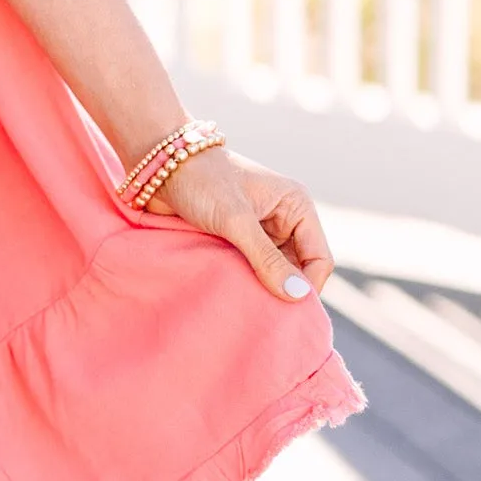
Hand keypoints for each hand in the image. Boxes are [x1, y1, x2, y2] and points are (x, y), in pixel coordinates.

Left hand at [147, 146, 332, 302]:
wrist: (160, 167)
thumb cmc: (201, 182)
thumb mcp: (235, 220)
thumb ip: (266, 258)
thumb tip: (297, 295)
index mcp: (296, 206)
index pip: (319, 257)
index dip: (307, 286)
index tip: (284, 310)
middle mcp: (284, 219)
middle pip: (298, 268)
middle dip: (284, 290)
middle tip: (264, 313)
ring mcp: (261, 231)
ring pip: (275, 272)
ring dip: (263, 288)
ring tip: (246, 304)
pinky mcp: (238, 240)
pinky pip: (252, 270)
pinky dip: (246, 282)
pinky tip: (234, 294)